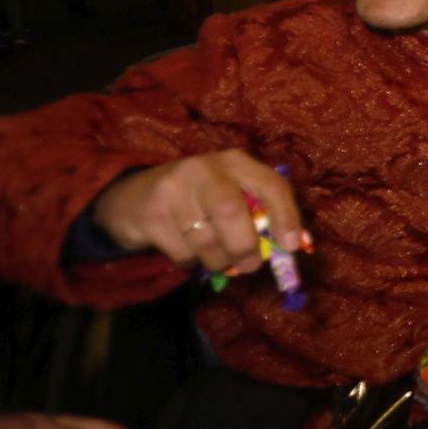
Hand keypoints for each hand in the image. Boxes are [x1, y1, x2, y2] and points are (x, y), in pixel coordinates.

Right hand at [90, 150, 301, 272]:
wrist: (132, 198)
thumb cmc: (198, 200)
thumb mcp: (229, 193)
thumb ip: (259, 214)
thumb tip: (295, 246)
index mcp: (235, 162)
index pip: (270, 184)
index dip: (286, 215)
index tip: (292, 246)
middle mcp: (204, 169)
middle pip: (230, 210)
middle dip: (244, 245)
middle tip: (250, 266)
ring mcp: (173, 190)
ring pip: (206, 238)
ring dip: (218, 260)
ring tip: (219, 259)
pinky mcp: (151, 215)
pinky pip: (183, 252)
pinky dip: (193, 263)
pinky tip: (190, 253)